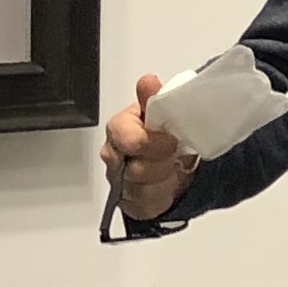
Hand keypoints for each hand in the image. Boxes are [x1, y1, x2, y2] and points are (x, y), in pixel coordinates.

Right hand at [99, 74, 195, 223]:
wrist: (172, 163)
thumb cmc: (163, 136)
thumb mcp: (162, 114)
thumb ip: (153, 99)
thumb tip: (148, 82)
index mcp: (119, 128)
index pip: (123, 135)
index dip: (150, 141)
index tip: (170, 140)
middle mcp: (114, 155)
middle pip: (133, 167)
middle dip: (159, 163)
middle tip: (173, 155)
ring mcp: (119, 181)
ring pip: (141, 188)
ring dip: (164, 178)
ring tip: (172, 168)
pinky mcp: (128, 202)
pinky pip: (144, 204)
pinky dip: (161, 195)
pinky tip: (168, 184)